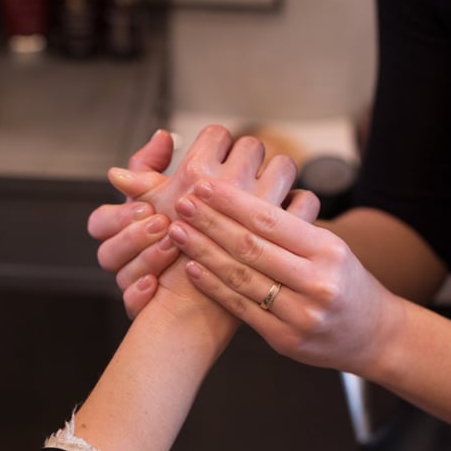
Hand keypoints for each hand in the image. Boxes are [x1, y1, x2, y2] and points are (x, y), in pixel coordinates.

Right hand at [88, 130, 177, 314]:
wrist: (223, 269)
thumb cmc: (195, 222)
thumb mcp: (180, 188)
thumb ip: (165, 164)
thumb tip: (163, 136)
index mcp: (125, 228)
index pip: (100, 222)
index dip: (120, 215)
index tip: (147, 205)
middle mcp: (126, 256)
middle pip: (106, 251)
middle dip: (133, 236)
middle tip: (163, 223)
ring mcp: (134, 282)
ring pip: (119, 277)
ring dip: (143, 259)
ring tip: (172, 246)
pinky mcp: (146, 306)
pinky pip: (131, 305)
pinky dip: (140, 294)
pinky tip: (154, 285)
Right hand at [93, 125, 301, 318]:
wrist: (193, 315)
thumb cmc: (163, 264)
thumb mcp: (145, 219)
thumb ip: (145, 179)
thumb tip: (152, 145)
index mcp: (196, 176)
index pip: (216, 135)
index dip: (217, 141)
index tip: (216, 151)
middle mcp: (235, 187)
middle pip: (250, 147)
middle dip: (246, 154)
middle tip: (241, 164)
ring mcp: (269, 210)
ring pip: (282, 168)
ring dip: (276, 172)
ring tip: (265, 184)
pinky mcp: (293, 237)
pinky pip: (305, 201)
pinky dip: (299, 202)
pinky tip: (288, 211)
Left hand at [166, 179, 395, 373]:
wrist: (376, 335)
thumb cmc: (348, 282)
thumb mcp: (332, 248)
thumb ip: (292, 229)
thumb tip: (240, 198)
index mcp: (328, 250)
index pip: (271, 220)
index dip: (232, 201)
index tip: (204, 186)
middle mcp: (316, 281)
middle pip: (251, 246)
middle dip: (210, 222)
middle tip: (182, 203)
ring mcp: (301, 314)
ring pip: (242, 277)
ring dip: (204, 252)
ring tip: (177, 231)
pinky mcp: (286, 340)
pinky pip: (242, 309)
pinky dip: (214, 287)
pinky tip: (193, 268)